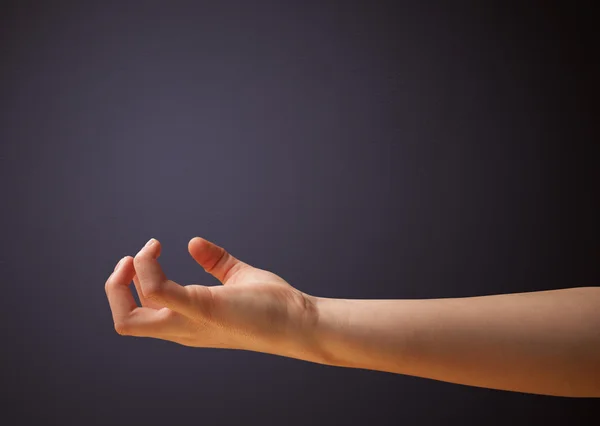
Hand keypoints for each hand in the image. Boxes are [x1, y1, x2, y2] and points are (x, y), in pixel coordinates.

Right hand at [104, 237, 318, 356]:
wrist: (299, 322)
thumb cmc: (273, 305)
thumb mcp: (237, 277)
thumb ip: (215, 262)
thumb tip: (194, 243)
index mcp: (188, 322)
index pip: (141, 313)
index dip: (135, 284)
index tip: (150, 252)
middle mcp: (183, 328)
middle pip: (125, 321)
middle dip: (116, 286)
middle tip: (131, 258)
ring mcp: (190, 322)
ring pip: (128, 319)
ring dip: (124, 279)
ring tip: (146, 250)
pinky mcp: (203, 308)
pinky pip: (158, 292)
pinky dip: (147, 269)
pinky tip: (159, 249)